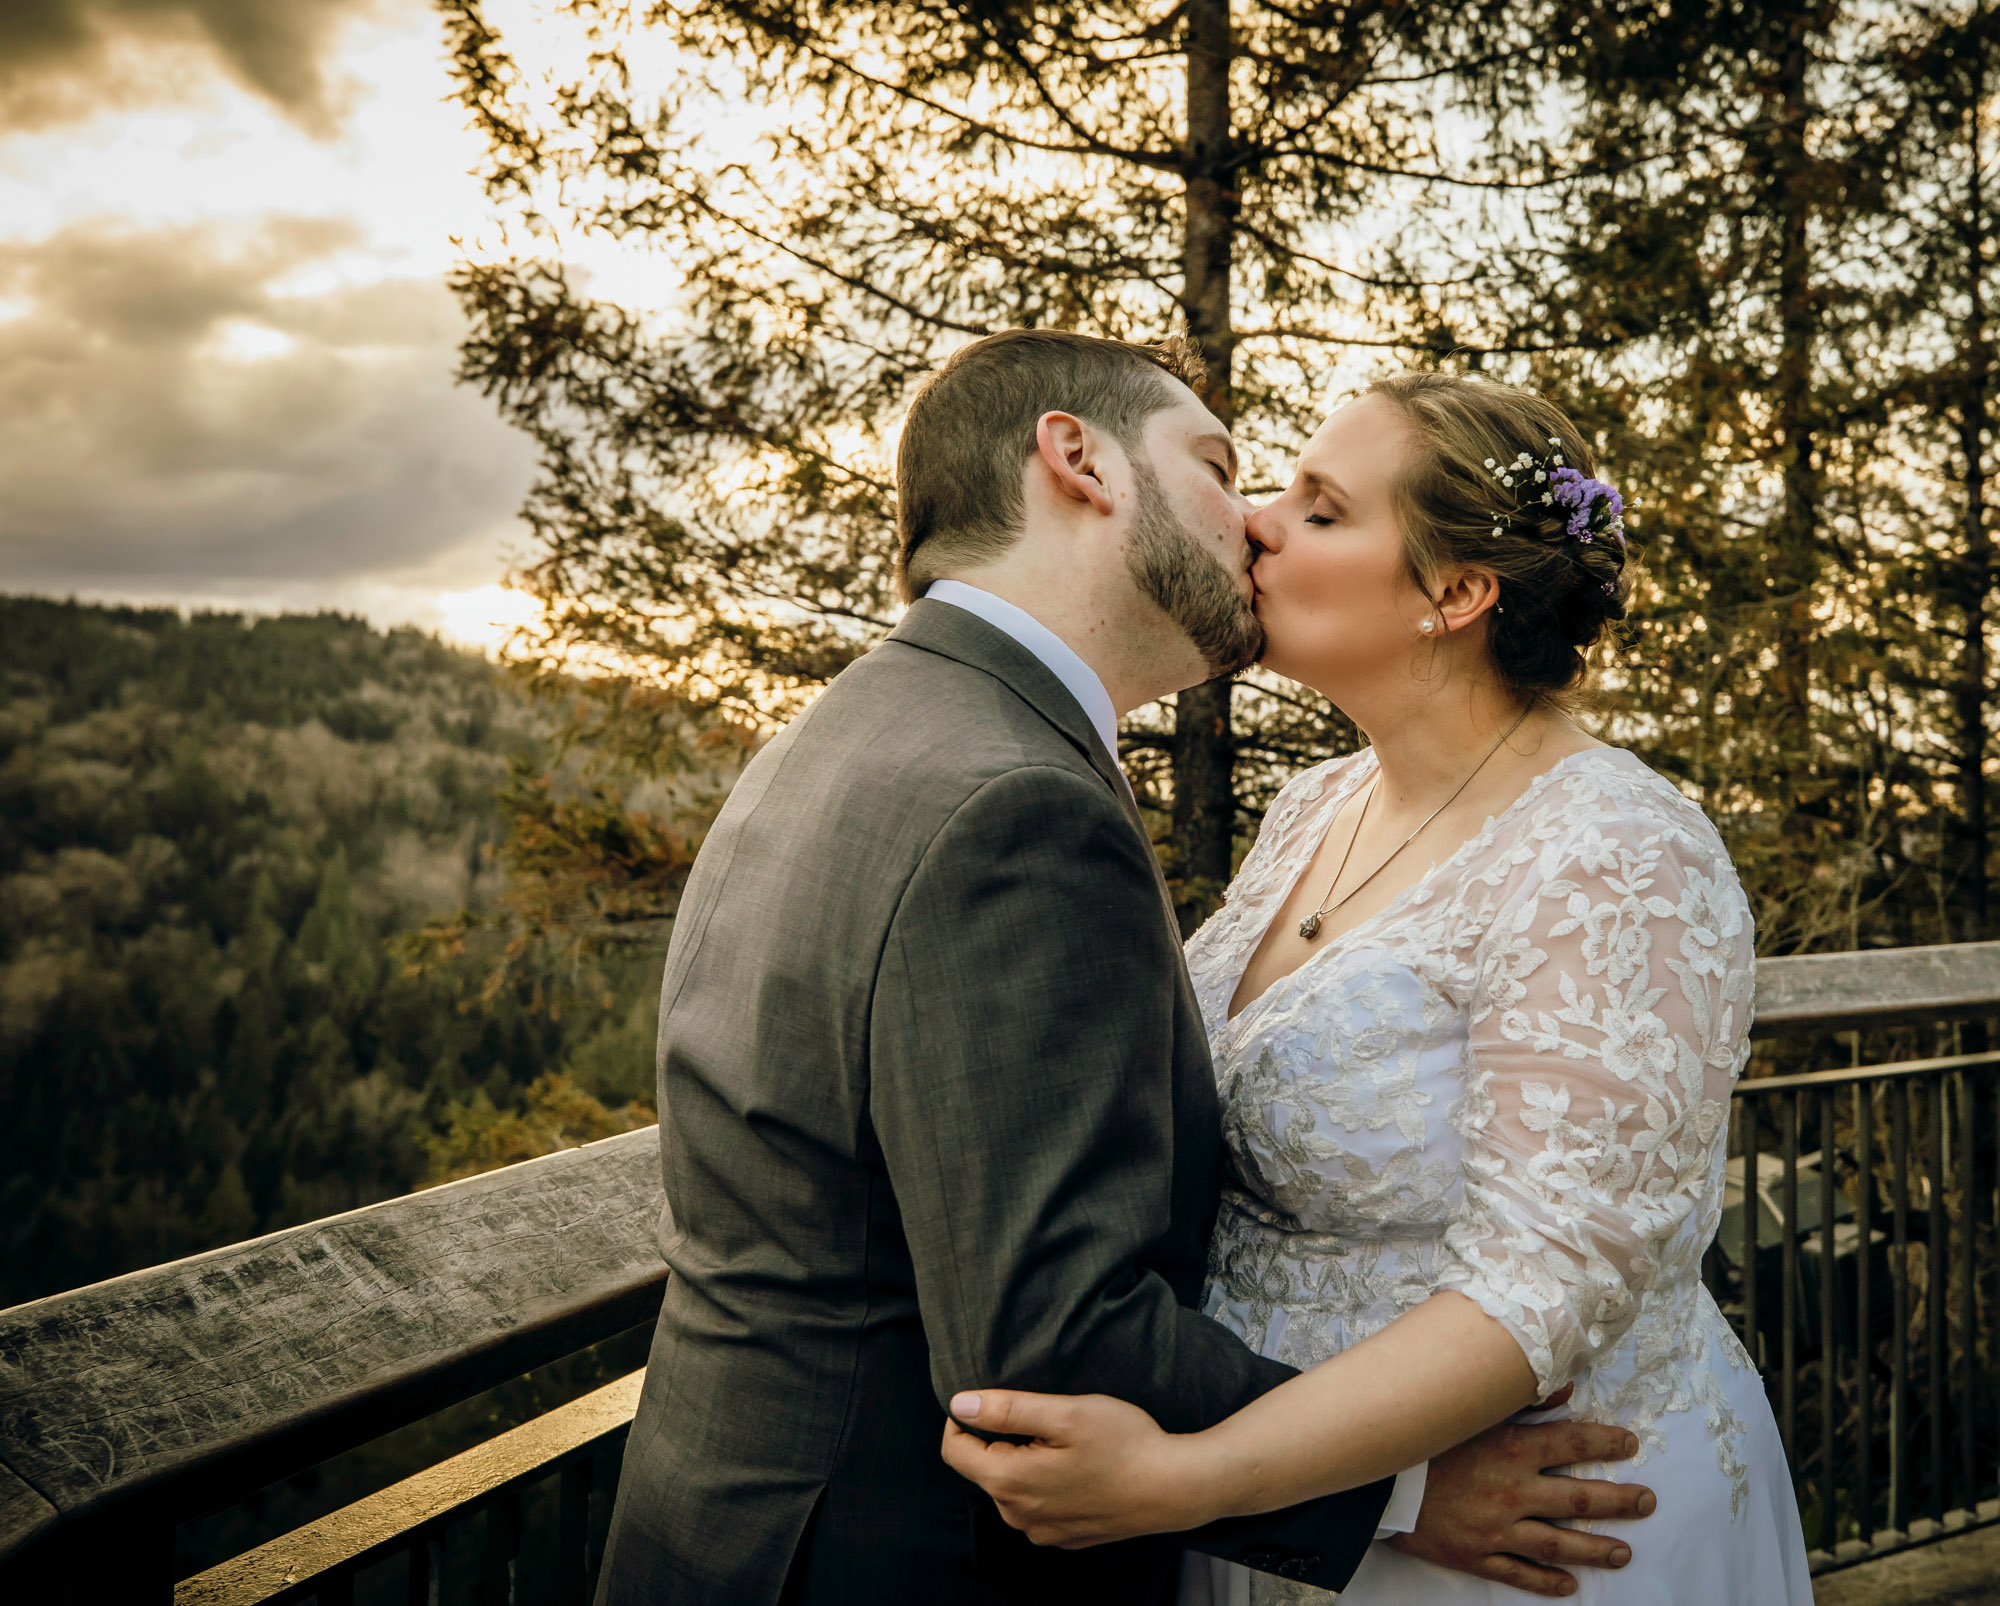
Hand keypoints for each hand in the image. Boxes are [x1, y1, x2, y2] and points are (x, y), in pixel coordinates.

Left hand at [939, 1389, 1210, 1547]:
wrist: (1174, 1487)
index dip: (964, 1419)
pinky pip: (1035, 1504)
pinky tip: (1078, 1468)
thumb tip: (958, 1404)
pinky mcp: (1063, 1536)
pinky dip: (1045, 1483)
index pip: (954, 1451)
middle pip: (983, 1467)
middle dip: (1002, 1439)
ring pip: (1010, 1486)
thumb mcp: (1066, 1412)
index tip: (993, 1400)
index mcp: (1010, 1481)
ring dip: (1024, 1461)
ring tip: (1066, 1443)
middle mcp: (1017, 1515)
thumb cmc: (1124, 1443)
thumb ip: (1006, 1409)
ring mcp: (1041, 1530)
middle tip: (1046, 1418)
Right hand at [1391, 1402, 1656, 1598]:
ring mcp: (1496, 1528)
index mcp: (1509, 1450)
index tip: (1630, 1444)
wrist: (1376, 1481)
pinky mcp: (1476, 1555)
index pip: (1571, 1444)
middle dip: (1618, 1501)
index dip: (1605, 1444)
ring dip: (1595, 1549)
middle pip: (1577, 1499)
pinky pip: (1519, 1573)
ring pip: (1558, 1543)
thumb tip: (1563, 1385)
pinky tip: (1570, 1586)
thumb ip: (1518, 1399)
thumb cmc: (1422, 1438)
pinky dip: (1546, 1582)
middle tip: (1647, 1502)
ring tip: (1624, 1553)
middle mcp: (1511, 1491)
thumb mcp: (1468, 1411)